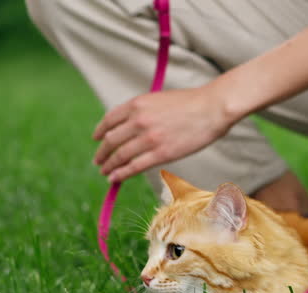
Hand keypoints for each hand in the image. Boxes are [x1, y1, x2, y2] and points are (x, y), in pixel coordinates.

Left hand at [93, 85, 233, 182]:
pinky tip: (114, 178)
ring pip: (120, 155)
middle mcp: (138, 121)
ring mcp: (148, 138)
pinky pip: (134, 166)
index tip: (96, 138)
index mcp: (137, 104)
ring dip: (109, 166)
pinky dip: (121, 174)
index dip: (100, 131)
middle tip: (98, 160)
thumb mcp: (159, 99)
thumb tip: (132, 125)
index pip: (109, 120)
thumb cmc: (191, 103)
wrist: (211, 109)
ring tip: (105, 172)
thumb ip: (143, 110)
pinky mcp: (161, 154)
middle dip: (102, 152)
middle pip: (111, 140)